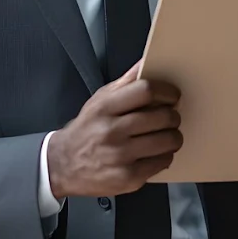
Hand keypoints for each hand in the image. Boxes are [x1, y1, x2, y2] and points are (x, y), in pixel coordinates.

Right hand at [47, 59, 181, 197]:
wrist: (63, 165)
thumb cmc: (87, 129)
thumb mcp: (100, 99)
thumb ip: (126, 81)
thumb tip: (147, 61)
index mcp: (105, 107)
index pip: (146, 90)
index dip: (167, 91)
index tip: (172, 96)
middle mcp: (112, 131)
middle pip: (162, 116)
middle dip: (173, 116)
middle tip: (171, 117)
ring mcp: (120, 156)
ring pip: (167, 141)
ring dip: (174, 137)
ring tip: (167, 135)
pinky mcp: (128, 177)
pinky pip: (162, 162)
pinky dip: (166, 156)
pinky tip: (157, 153)